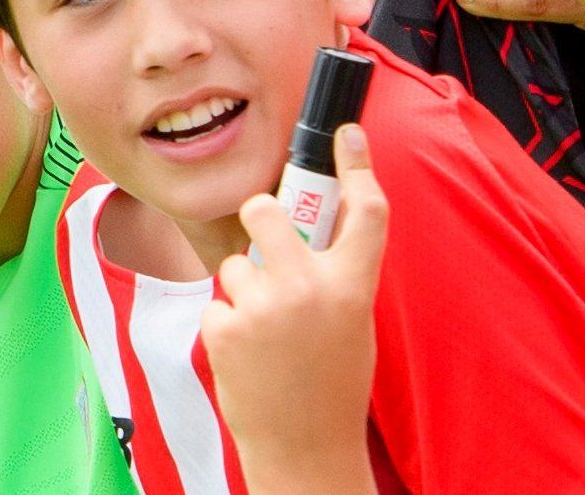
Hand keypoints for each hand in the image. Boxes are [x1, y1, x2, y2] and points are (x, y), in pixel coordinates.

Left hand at [201, 125, 386, 494]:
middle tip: (265, 241)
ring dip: (245, 287)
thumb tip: (311, 224)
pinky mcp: (224, 327)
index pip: (364, 212)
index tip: (345, 133)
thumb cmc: (333, 383)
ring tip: (266, 331)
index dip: (357, 166)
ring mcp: (262, 307)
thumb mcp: (352, 322)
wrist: (305, 450)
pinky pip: (220, 302)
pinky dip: (229, 324)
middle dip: (259, 216)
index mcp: (351, 288)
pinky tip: (249, 355)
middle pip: (266, 209)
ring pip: (236, 262)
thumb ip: (336, 273)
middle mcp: (307, 289)